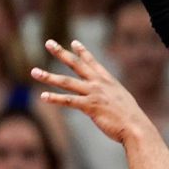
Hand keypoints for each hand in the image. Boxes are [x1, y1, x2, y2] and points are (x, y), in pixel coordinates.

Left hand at [32, 39, 149, 143]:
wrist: (135, 126)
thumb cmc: (129, 116)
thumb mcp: (121, 99)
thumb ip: (111, 95)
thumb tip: (108, 97)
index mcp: (107, 80)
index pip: (91, 61)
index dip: (82, 51)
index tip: (73, 42)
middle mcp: (98, 83)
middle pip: (76, 64)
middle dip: (61, 53)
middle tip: (48, 42)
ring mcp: (93, 93)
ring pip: (66, 82)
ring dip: (49, 76)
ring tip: (34, 71)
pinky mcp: (89, 106)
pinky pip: (69, 101)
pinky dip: (55, 98)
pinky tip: (43, 96)